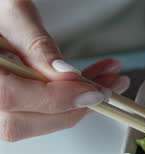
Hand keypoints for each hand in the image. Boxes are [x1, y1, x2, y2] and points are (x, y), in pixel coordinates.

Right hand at [0, 0, 129, 140]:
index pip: (11, 97)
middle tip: (107, 89)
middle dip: (74, 108)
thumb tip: (65, 74)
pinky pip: (35, 115)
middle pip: (21, 123)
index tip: (93, 92)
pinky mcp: (5, 108)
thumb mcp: (12, 13)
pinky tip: (89, 85)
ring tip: (105, 82)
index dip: (57, 99)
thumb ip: (36, 45)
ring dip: (76, 105)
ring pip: (31, 123)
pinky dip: (66, 102)